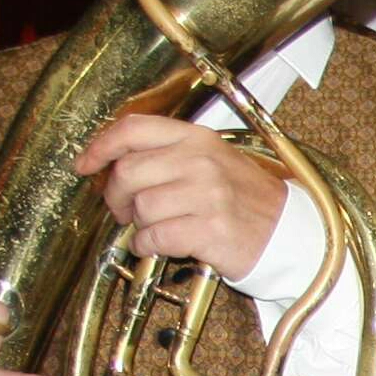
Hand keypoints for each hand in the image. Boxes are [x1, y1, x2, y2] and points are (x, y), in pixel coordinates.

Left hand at [75, 111, 287, 280]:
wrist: (289, 235)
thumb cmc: (246, 201)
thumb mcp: (213, 160)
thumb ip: (169, 153)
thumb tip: (115, 161)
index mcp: (198, 139)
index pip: (134, 129)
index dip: (100, 146)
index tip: (85, 164)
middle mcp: (201, 162)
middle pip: (128, 172)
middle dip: (115, 197)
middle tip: (124, 211)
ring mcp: (208, 196)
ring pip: (140, 207)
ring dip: (137, 225)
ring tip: (154, 229)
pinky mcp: (210, 230)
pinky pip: (155, 237)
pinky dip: (147, 245)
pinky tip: (157, 246)